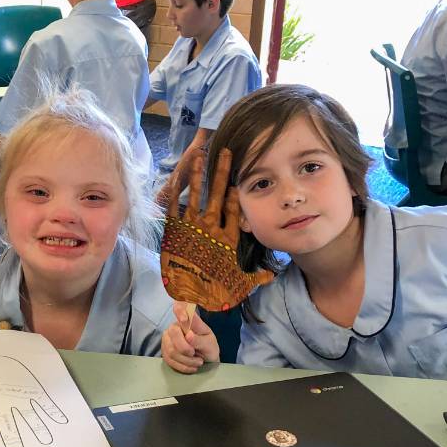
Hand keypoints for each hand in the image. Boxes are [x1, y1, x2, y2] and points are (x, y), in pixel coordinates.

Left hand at [160, 147, 273, 310]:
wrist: (188, 294)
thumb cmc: (215, 289)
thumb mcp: (240, 284)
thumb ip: (256, 278)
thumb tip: (272, 276)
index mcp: (227, 238)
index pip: (233, 209)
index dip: (234, 194)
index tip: (236, 180)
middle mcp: (211, 227)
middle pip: (218, 194)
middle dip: (222, 172)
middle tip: (224, 152)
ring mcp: (191, 227)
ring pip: (196, 195)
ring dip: (198, 174)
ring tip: (199, 155)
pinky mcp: (173, 230)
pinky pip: (174, 206)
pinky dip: (174, 192)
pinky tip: (175, 176)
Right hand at [161, 301, 220, 373]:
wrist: (206, 360)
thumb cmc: (208, 347)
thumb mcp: (210, 344)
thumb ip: (200, 340)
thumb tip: (189, 335)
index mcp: (189, 320)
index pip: (181, 307)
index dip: (180, 310)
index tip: (184, 319)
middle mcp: (175, 326)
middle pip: (173, 333)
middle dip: (185, 348)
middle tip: (195, 353)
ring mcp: (168, 339)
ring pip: (171, 350)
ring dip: (186, 360)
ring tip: (198, 362)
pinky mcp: (165, 351)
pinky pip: (170, 360)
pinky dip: (183, 366)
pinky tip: (191, 367)